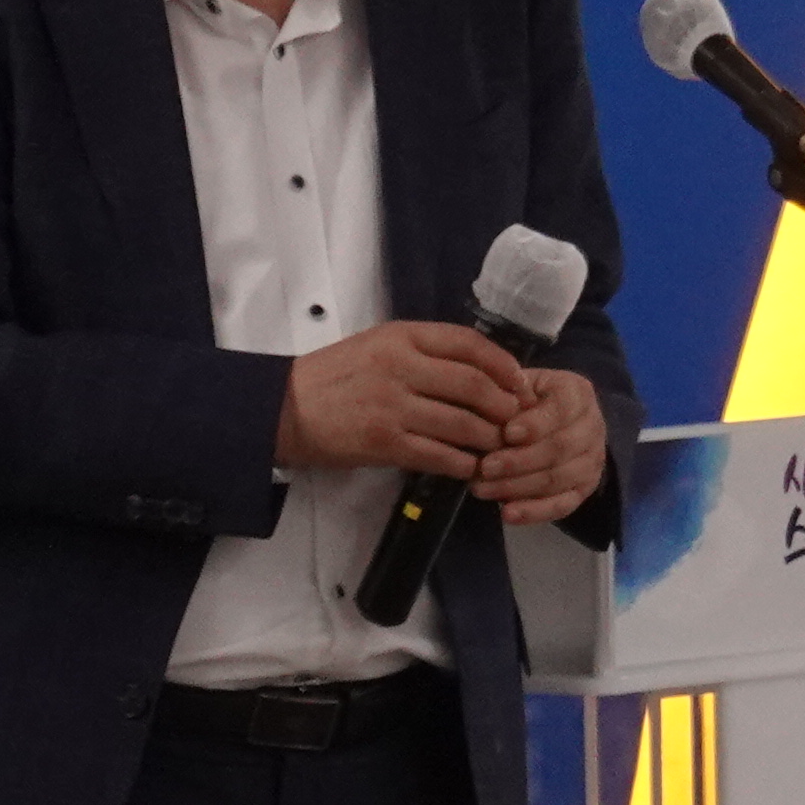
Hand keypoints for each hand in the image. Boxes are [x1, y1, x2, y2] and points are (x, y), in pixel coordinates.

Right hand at [279, 320, 522, 477]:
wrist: (283, 408)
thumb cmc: (335, 376)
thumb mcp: (378, 345)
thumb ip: (423, 352)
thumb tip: (481, 370)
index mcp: (401, 337)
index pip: (468, 344)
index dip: (504, 365)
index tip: (521, 383)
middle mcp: (400, 366)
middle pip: (474, 385)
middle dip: (505, 406)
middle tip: (517, 421)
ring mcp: (392, 405)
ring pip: (462, 423)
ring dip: (488, 439)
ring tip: (498, 448)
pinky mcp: (384, 442)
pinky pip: (438, 455)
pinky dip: (462, 464)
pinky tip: (470, 468)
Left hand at [477, 366, 604, 519]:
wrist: (552, 422)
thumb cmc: (526, 399)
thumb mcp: (519, 384)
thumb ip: (510, 391)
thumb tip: (497, 405)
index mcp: (578, 393)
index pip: (562, 410)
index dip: (536, 424)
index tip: (507, 433)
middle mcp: (593, 427)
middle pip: (560, 448)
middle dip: (520, 460)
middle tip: (485, 467)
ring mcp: (593, 461)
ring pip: (558, 478)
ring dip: (519, 487)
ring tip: (482, 490)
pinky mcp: (585, 489)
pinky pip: (563, 505)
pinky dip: (535, 512)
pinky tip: (507, 514)